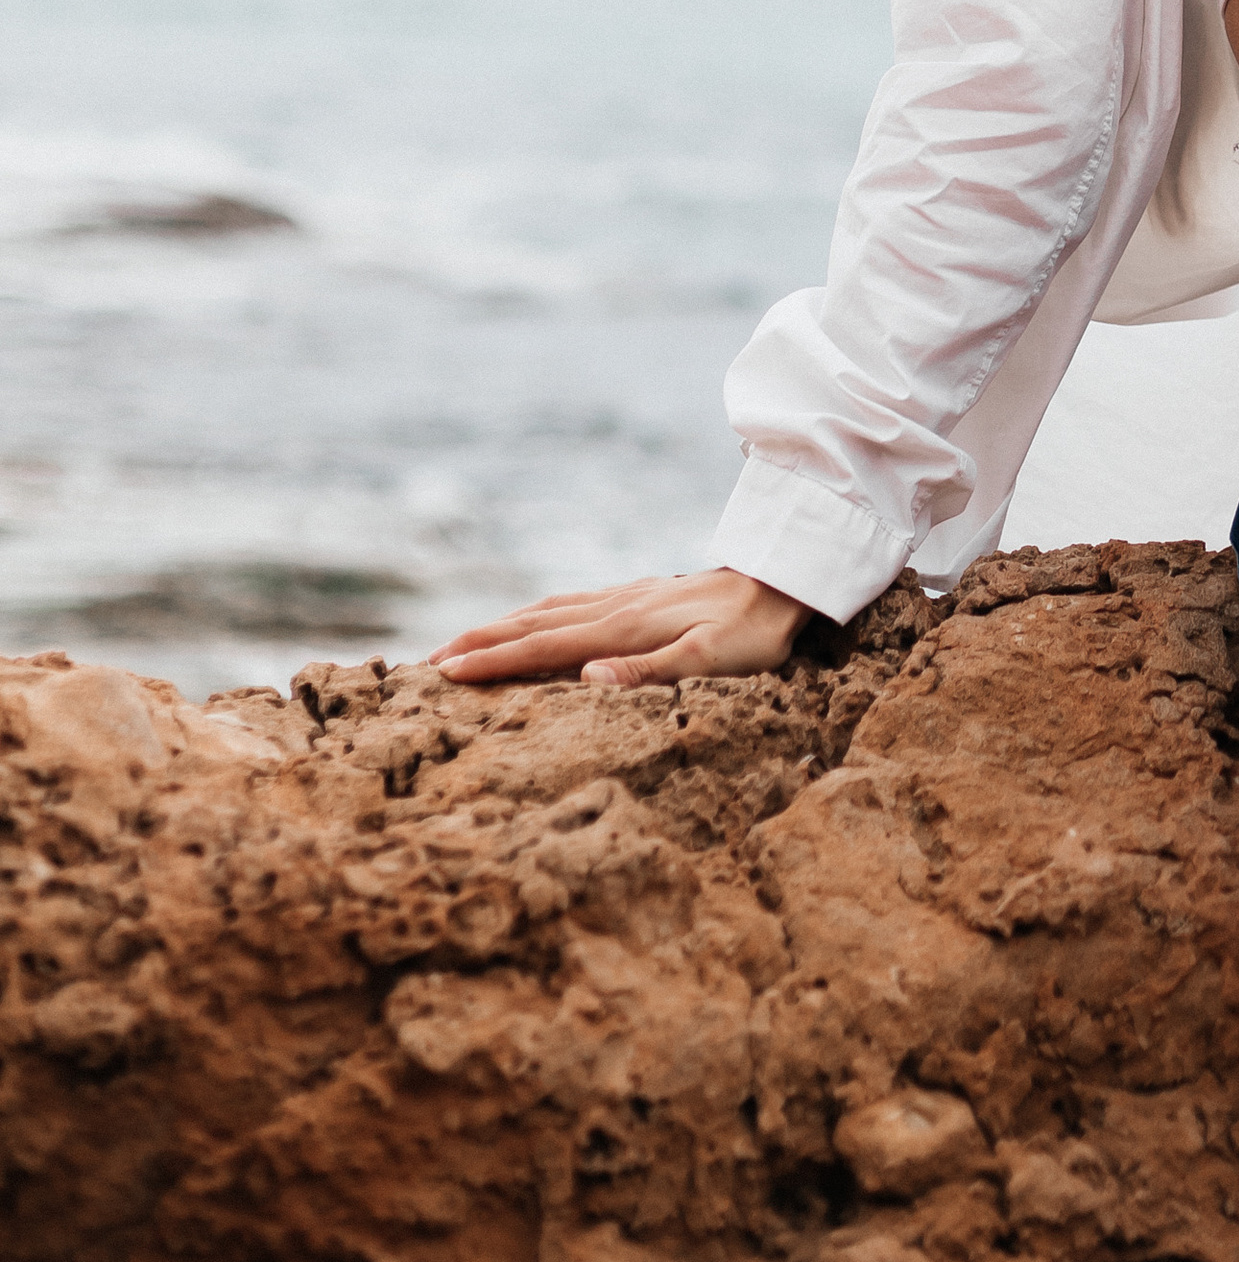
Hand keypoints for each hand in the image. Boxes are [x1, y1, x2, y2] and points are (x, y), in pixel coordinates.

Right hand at [429, 565, 810, 689]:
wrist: (787, 581)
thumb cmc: (754, 632)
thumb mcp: (712, 661)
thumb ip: (650, 673)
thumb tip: (587, 680)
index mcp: (624, 629)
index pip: (543, 648)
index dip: (492, 661)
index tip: (444, 674)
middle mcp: (615, 608)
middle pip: (532, 625)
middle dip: (478, 642)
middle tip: (426, 664)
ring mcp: (625, 598)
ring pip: (547, 611)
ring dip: (501, 626)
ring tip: (462, 642)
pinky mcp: (639, 597)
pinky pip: (571, 604)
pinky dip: (535, 614)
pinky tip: (533, 619)